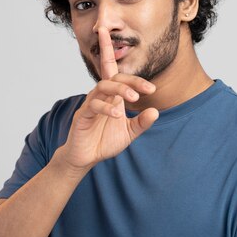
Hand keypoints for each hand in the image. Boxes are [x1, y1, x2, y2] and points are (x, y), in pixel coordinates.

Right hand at [57, 29, 158, 176]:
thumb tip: (155, 111)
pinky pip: (92, 106)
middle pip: (113, 78)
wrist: (87, 158)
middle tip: (148, 89)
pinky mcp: (81, 116)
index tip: (153, 89)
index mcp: (112, 99)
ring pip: (102, 86)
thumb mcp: (129, 132)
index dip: (135, 78)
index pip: (121, 80)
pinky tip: (118, 115)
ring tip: (134, 98)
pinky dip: (105, 108)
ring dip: (119, 89)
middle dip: (131, 81)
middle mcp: (101, 98)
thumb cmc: (105, 141)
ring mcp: (90, 105)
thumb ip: (141, 123)